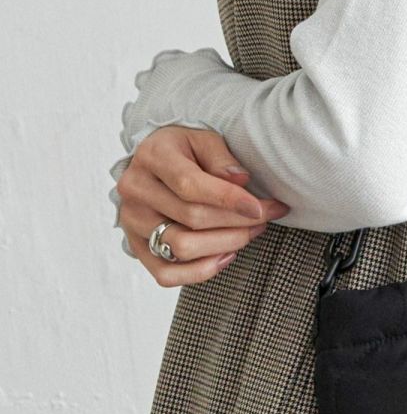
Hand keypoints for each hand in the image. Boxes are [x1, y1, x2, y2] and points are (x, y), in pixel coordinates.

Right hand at [116, 126, 289, 286]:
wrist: (153, 164)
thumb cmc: (185, 150)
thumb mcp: (205, 139)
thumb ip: (222, 158)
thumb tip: (241, 181)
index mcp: (152, 157)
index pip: (190, 185)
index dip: (229, 200)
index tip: (260, 208)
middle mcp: (136, 191)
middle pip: (192, 218)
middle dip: (238, 222)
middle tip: (267, 217)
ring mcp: (132, 222)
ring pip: (182, 248)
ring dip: (226, 244)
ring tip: (251, 232)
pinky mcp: (136, 247)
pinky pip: (166, 274)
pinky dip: (200, 272)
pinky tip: (226, 255)